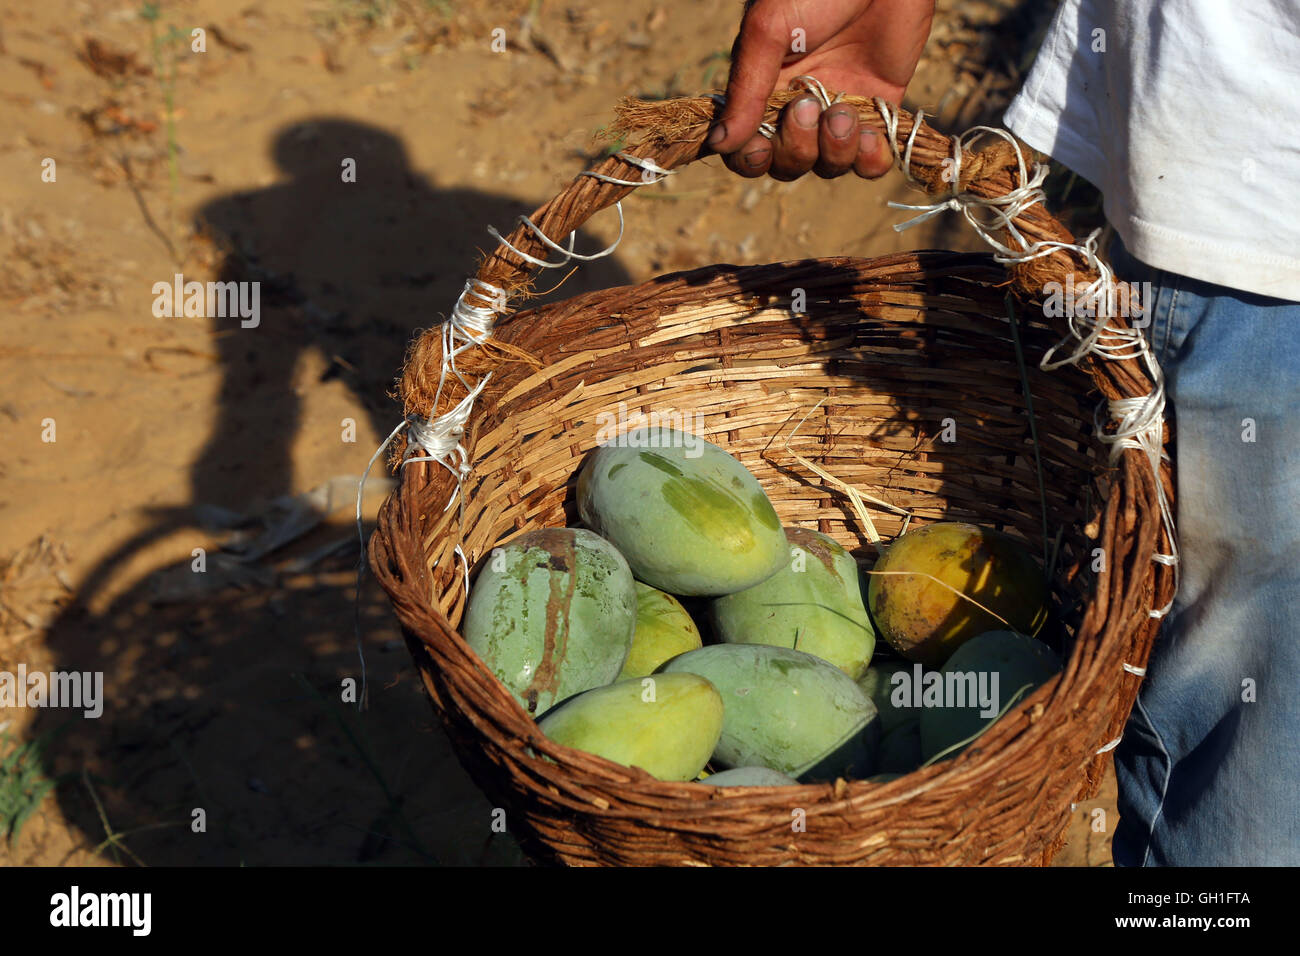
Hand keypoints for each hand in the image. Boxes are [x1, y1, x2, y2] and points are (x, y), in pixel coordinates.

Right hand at [708, 0, 934, 179]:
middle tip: (810, 106)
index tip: (762, 144)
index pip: (745, 147)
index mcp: (764, 89)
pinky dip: (870, 160)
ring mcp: (839, 111)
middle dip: (796, 148)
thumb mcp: (770, 31)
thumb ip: (746, 89)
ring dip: (834, 152)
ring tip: (845, 112)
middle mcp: (799, 107)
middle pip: (786, 164)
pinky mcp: (880, 111)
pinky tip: (871, 135)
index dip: (751, 158)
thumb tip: (717, 144)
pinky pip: (871, 163)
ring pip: (827, 166)